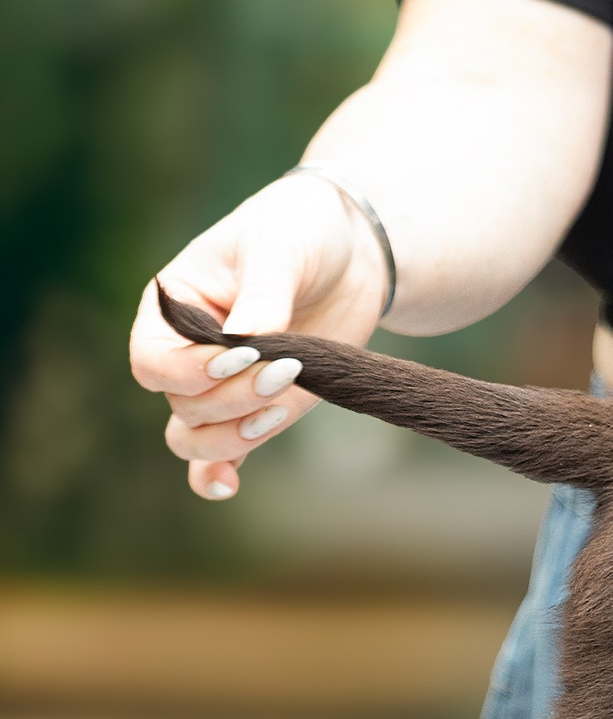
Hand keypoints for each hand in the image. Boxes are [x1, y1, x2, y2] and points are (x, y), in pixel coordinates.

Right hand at [130, 172, 388, 498]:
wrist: (351, 248)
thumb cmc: (300, 230)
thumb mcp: (279, 249)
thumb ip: (263, 298)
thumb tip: (252, 346)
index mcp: (170, 310)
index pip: (154, 362)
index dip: (193, 371)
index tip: (245, 354)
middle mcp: (187, 354)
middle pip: (184, 406)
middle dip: (233, 399)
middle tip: (289, 368)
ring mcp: (224, 387)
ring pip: (198, 438)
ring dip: (237, 436)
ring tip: (283, 406)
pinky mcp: (262, 405)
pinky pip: (223, 453)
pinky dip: (217, 473)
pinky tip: (228, 488)